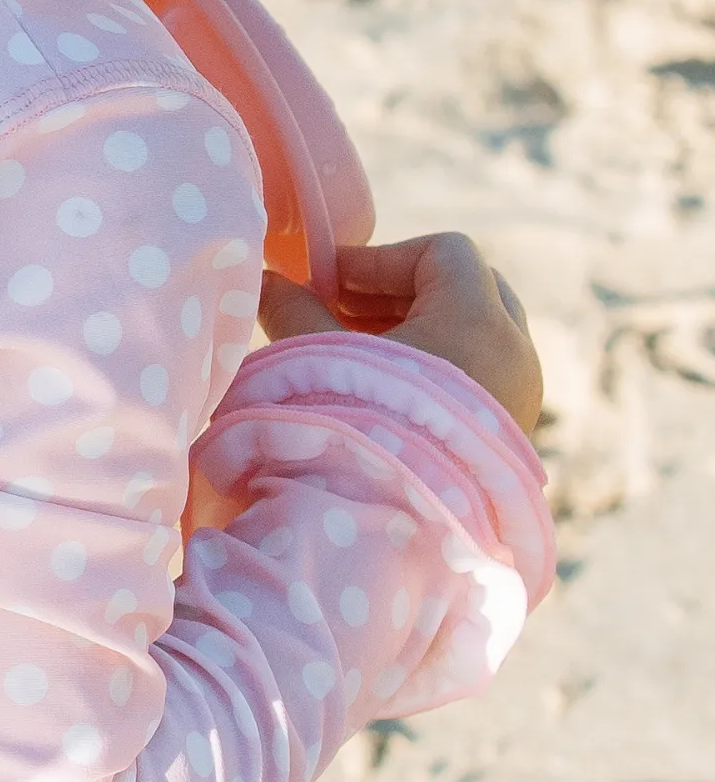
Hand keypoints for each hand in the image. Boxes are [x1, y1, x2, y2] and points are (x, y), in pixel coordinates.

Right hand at [260, 233, 543, 436]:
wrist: (394, 529)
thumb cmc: (356, 427)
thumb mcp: (317, 356)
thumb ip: (291, 308)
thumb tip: (262, 280)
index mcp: (481, 322)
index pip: (443, 252)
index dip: (378, 259)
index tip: (326, 282)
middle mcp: (516, 354)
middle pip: (467, 287)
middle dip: (399, 291)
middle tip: (340, 310)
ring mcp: (520, 396)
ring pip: (474, 332)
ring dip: (415, 328)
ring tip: (352, 353)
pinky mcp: (509, 434)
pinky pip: (479, 374)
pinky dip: (434, 366)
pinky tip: (380, 391)